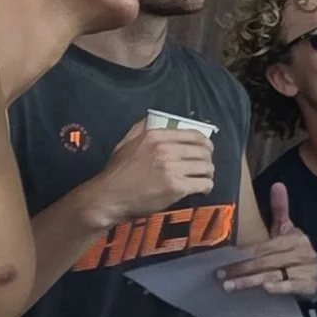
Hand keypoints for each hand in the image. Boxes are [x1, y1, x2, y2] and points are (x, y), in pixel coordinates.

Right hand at [79, 119, 216, 224]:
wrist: (108, 197)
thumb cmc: (116, 172)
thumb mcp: (125, 143)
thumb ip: (140, 128)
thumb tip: (152, 118)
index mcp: (155, 136)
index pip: (194, 135)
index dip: (205, 143)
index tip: (206, 150)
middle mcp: (165, 150)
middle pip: (204, 151)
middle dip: (208, 160)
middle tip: (204, 167)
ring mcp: (171, 169)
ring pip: (207, 167)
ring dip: (208, 174)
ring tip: (202, 179)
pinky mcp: (176, 187)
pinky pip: (204, 183)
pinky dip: (206, 187)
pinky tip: (201, 190)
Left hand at [220, 183, 316, 294]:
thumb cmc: (299, 250)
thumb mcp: (290, 230)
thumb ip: (280, 210)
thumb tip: (277, 185)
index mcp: (291, 239)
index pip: (264, 246)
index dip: (245, 253)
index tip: (224, 257)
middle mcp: (297, 253)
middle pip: (264, 262)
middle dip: (241, 269)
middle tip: (219, 274)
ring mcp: (302, 270)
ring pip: (272, 275)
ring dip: (250, 281)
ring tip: (229, 286)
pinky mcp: (306, 285)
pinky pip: (291, 286)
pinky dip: (280, 287)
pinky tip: (266, 288)